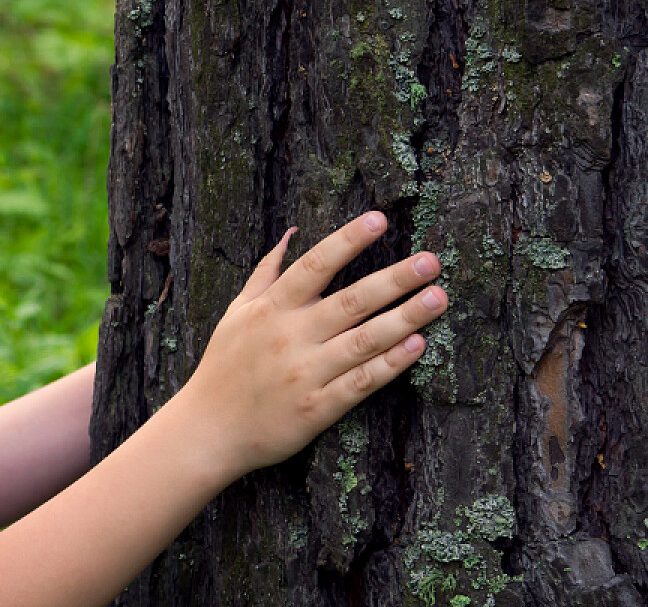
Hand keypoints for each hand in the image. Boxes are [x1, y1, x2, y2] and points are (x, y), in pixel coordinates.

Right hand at [178, 211, 446, 479]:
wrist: (209, 428)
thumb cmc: (224, 366)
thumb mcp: (236, 313)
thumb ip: (265, 273)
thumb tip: (292, 233)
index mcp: (270, 309)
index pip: (314, 265)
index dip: (348, 241)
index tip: (379, 220)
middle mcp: (290, 336)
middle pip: (351, 300)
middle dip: (394, 278)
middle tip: (430, 260)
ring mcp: (306, 372)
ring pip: (364, 340)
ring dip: (405, 318)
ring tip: (438, 297)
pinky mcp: (318, 408)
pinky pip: (361, 382)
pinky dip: (390, 364)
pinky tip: (418, 345)